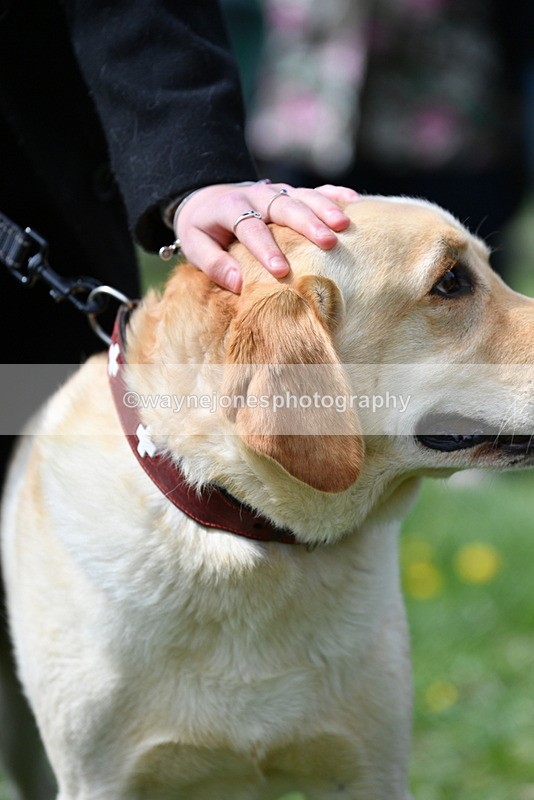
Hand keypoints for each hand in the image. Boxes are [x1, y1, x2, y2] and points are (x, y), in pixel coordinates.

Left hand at [174, 181, 359, 291]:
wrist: (206, 197)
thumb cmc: (203, 229)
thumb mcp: (195, 245)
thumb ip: (214, 263)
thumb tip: (240, 284)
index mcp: (229, 207)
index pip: (250, 227)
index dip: (266, 249)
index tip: (281, 270)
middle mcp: (256, 195)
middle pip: (284, 206)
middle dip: (307, 224)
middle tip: (329, 243)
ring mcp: (276, 191)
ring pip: (303, 196)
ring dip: (325, 209)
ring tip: (345, 225)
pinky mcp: (290, 192)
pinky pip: (315, 189)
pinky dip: (335, 193)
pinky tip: (356, 202)